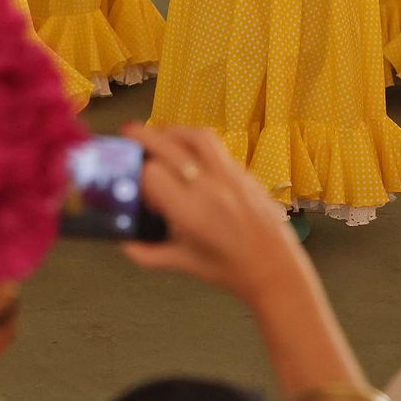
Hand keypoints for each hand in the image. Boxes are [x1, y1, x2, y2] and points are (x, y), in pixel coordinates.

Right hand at [121, 123, 302, 305]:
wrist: (276, 269)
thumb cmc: (230, 269)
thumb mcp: (183, 263)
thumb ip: (148, 252)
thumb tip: (124, 242)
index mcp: (191, 214)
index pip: (152, 174)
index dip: (138, 177)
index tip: (140, 190)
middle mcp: (210, 189)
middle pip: (169, 146)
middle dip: (143, 136)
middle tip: (128, 132)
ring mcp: (230, 177)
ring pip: (196, 136)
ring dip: (173, 131)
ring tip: (160, 136)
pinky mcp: (245, 173)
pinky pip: (217, 147)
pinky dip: (196, 143)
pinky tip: (189, 153)